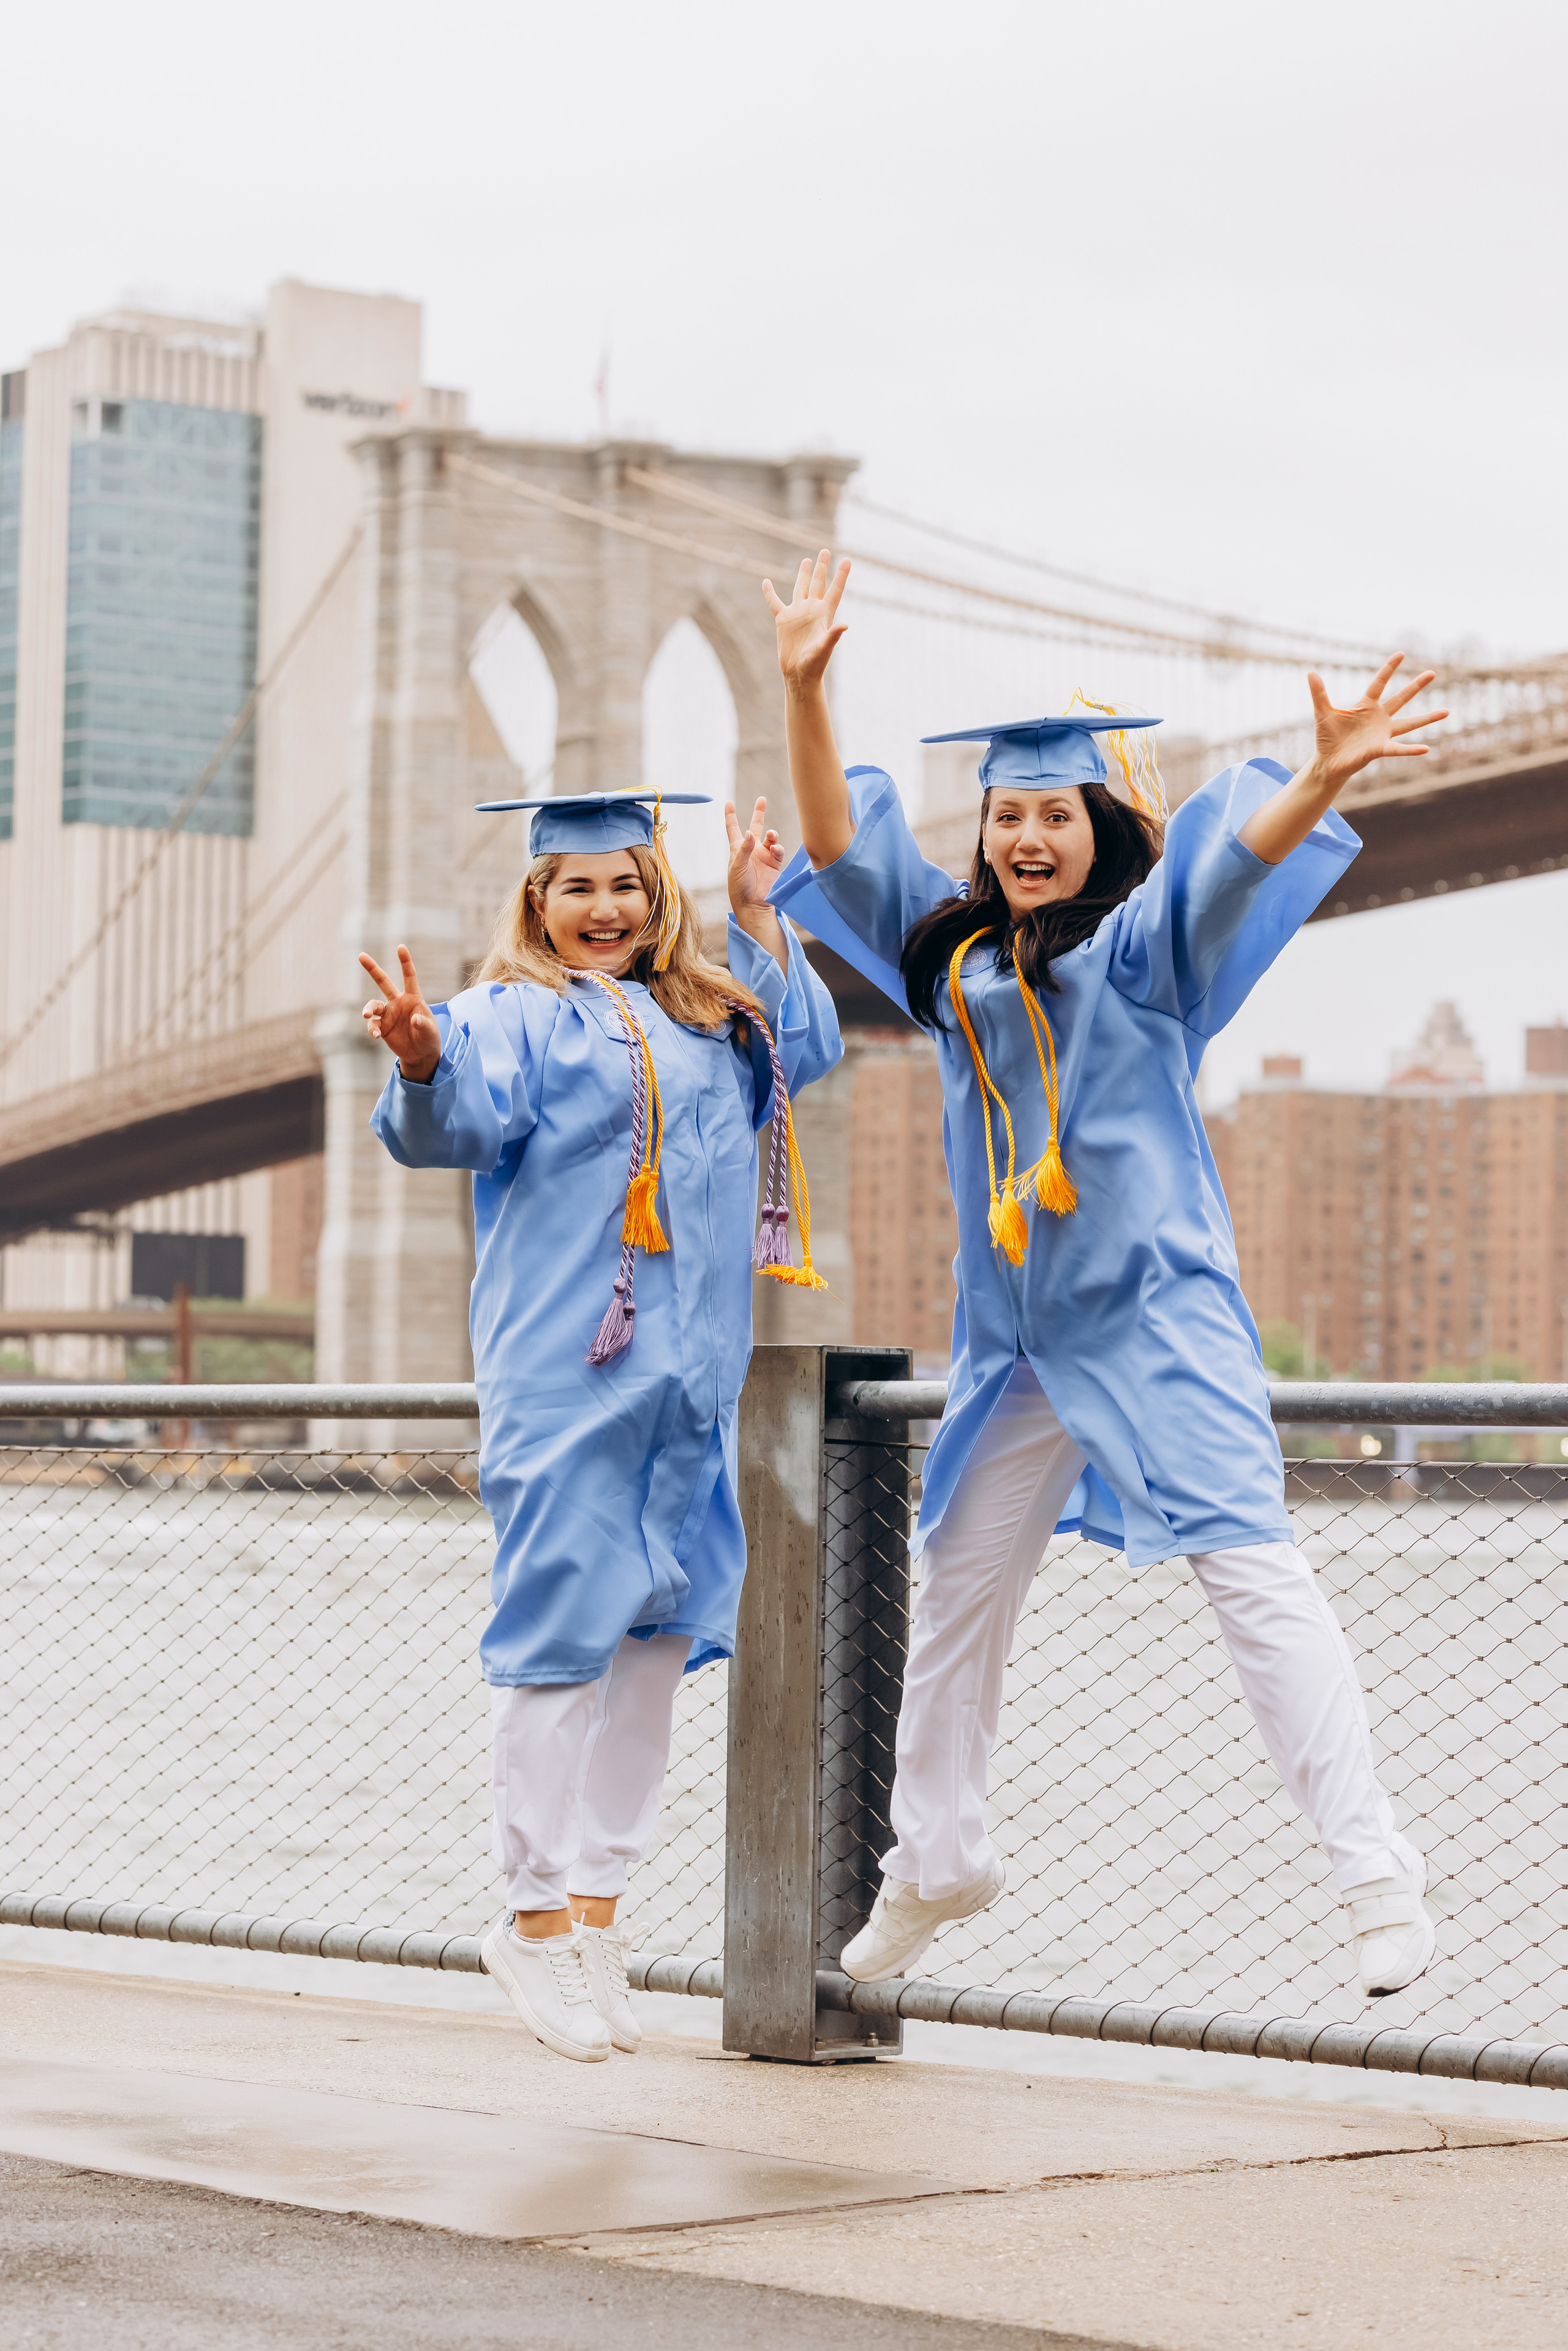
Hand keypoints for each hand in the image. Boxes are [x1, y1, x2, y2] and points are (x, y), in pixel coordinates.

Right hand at [359, 946, 439, 1081]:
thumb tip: (414, 1019)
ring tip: (366, 1014)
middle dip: (372, 968)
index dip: (405, 962)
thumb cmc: (429, 1038)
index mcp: (413, 998)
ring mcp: (388, 1014)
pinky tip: (376, 1035)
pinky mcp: (382, 1027)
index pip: (409, 977)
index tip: (400, 947)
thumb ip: (423, 1025)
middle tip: (361, 955)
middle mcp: (398, 1002)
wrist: (420, 1054)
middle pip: (383, 982)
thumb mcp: (430, 1032)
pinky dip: (372, 1028)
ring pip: (373, 1005)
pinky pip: (373, 1024)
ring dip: (368, 1008)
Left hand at [726, 797, 784, 912]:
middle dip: (759, 813)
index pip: (733, 828)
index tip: (728, 802)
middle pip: (756, 827)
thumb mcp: (737, 867)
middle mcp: (752, 850)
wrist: (753, 904)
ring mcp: (764, 856)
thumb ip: (744, 849)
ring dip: (771, 834)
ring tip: (770, 835)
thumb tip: (750, 832)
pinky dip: (777, 847)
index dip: (730, 815)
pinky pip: (777, 850)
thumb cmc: (739, 887)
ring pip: (770, 838)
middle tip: (762, 799)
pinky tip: (774, 849)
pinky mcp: (774, 863)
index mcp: (738, 849)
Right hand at [762, 549, 850, 697]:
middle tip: (825, 550)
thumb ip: (833, 636)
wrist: (799, 674)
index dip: (841, 575)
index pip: (835, 590)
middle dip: (822, 567)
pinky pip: (775, 602)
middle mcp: (811, 610)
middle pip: (818, 583)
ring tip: (807, 560)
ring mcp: (797, 614)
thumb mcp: (824, 649)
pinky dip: (769, 593)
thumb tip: (845, 626)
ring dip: (803, 574)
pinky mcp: (783, 620)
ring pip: (800, 588)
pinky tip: (766, 582)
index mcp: (824, 614)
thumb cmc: (815, 664)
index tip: (848, 559)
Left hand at [1307, 656, 1447, 788]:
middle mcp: (1378, 718)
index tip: (1401, 654)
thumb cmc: (1327, 738)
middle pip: (1400, 698)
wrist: (1327, 762)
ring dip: (1427, 718)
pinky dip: (1411, 749)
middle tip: (1432, 672)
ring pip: (1409, 723)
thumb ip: (1319, 694)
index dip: (1388, 669)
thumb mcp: (1322, 713)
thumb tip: (1311, 672)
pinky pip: (1398, 749)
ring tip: (1447, 711)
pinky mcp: (1380, 749)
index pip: (1379, 683)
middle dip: (1416, 686)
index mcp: (1365, 706)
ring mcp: (1382, 734)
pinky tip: (1426, 748)